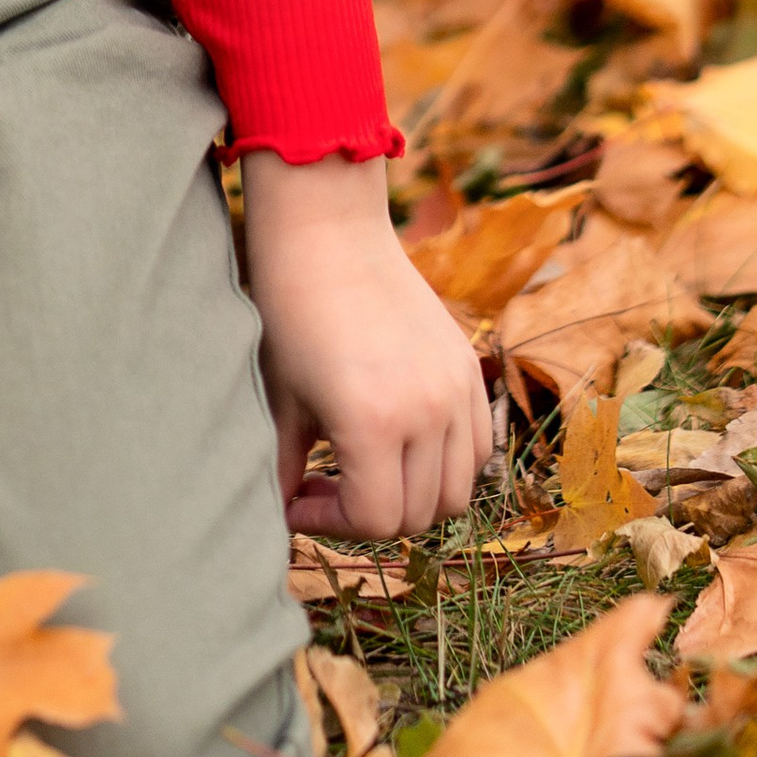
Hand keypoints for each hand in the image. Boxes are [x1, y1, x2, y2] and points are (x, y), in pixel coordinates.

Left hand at [242, 152, 493, 538]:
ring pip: (457, 490)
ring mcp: (456, 390)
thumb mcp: (280, 396)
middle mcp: (427, 413)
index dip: (331, 524)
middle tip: (322, 488)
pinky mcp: (467, 369)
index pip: (376, 521)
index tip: (298, 500)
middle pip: (418, 514)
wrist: (328, 231)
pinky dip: (446, 464)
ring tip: (364, 470)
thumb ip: (286, 467)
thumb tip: (280, 517)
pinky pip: (476, 447)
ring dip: (412, 496)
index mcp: (373, 423)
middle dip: (367, 515)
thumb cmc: (290, 309)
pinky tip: (401, 443)